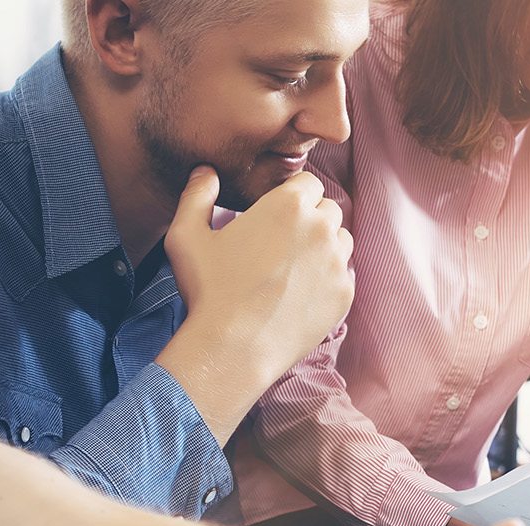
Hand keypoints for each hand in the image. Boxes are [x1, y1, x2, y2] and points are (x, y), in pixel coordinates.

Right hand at [158, 166, 353, 438]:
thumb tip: (205, 172)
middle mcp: (320, 228)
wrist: (233, 349)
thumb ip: (196, 195)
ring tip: (294, 267)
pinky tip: (301, 292)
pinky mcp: (344, 294)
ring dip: (324, 246)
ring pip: (341, 240)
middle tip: (283, 243)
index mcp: (288, 205)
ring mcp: (336, 262)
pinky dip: (327, 279)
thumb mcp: (186, 236)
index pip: (308, 183)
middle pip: (328, 210)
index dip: (292, 196)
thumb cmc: (208, 291)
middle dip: (310, 219)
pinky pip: (343, 275)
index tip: (277, 214)